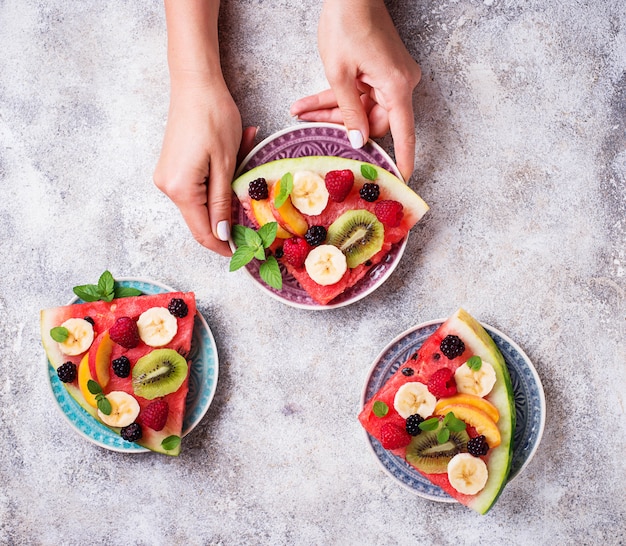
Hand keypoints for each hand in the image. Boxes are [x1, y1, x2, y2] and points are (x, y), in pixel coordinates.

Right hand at [154, 78, 255, 255]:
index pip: (203, 232)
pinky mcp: (172, 168)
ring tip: (243, 162)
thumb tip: (221, 235)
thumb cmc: (213, 117)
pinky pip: (198, 186)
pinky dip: (217, 180)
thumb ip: (221, 203)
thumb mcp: (224, 164)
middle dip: (229, 216)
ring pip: (202, 202)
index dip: (224, 246)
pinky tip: (231, 156)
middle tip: (255, 208)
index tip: (246, 252)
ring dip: (225, 193)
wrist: (195, 84)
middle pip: (202, 219)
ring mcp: (168, 177)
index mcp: (181, 190)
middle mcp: (168, 187)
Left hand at [290, 0, 420, 180]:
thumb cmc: (347, 23)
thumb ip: (348, 112)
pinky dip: (338, 96)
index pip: (403, 133)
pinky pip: (360, 91)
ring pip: (361, 106)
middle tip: (311, 127)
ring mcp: (391, 76)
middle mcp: (400, 83)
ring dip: (332, 109)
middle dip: (341, 124)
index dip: (402, 158)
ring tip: (301, 110)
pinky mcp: (380, 69)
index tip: (402, 179)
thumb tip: (358, 141)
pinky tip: (309, 102)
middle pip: (373, 120)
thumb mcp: (339, 74)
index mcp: (397, 86)